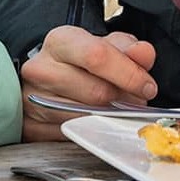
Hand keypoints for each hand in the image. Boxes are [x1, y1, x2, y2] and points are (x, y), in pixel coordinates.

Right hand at [20, 26, 157, 141]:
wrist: (46, 78)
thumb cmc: (79, 63)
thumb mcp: (103, 46)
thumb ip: (128, 49)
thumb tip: (144, 53)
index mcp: (59, 42)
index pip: (97, 56)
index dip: (129, 74)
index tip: (147, 87)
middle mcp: (40, 69)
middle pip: (97, 93)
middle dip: (122, 100)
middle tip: (129, 100)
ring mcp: (33, 100)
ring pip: (88, 119)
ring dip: (109, 119)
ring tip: (110, 109)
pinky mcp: (32, 128)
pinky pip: (75, 139)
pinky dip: (91, 133)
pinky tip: (92, 121)